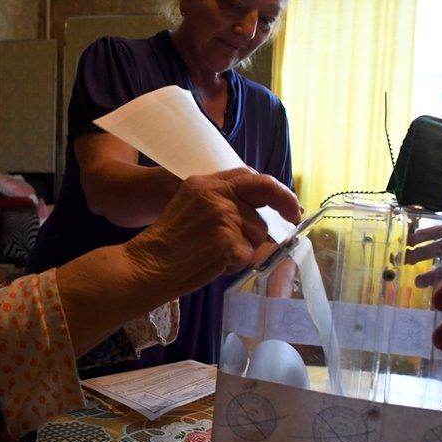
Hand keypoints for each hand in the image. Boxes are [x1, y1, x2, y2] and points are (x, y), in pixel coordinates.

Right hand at [125, 168, 300, 296]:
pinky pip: (248, 254)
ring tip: (216, 254)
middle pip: (264, 192)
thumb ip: (220, 203)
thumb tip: (259, 213)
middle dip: (285, 201)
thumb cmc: (168, 245)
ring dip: (245, 247)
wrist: (147, 266)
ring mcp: (223, 216)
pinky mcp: (228, 240)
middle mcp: (215, 194)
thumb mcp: (191, 209)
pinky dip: (235, 264)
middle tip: (294, 215)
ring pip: (258, 231)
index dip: (270, 187)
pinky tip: (213, 264)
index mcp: (204, 183)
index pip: (246, 175)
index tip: (284, 200)